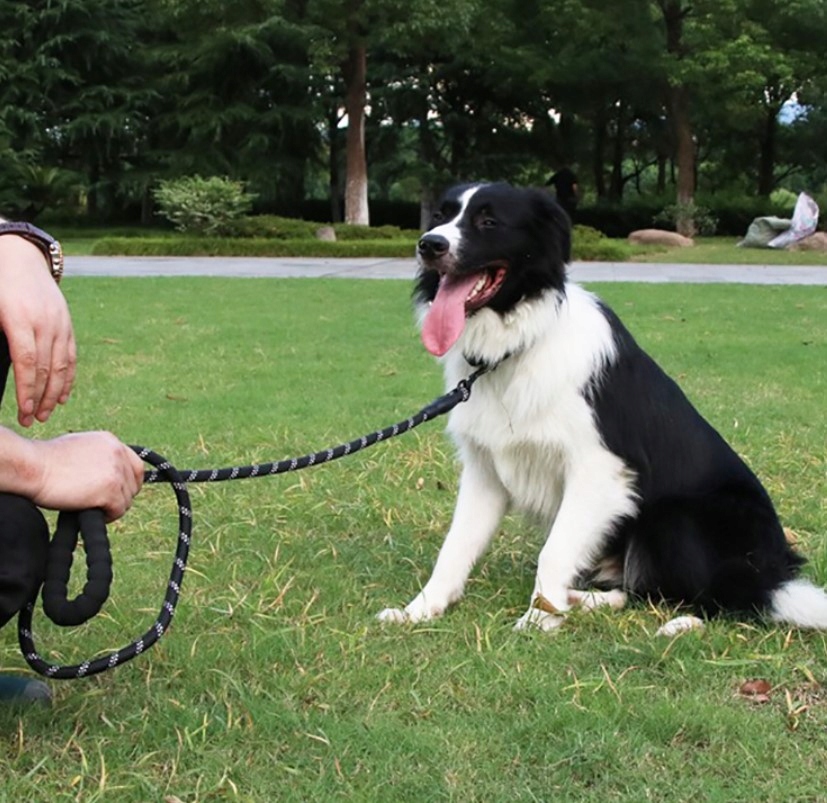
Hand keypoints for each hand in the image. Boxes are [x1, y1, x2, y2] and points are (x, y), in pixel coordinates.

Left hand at [0, 236, 76, 426]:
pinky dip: (68, 379)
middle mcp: (45, 323)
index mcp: (20, 319)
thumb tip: (2, 369)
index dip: (26, 390)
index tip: (23, 410)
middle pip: (45, 369)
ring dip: (55, 394)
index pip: (27, 363)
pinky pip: (71, 357)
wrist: (21, 258)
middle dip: (39, 398)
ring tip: (46, 414)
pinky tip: (62, 397)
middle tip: (31, 420)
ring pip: (61, 366)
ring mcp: (60, 324)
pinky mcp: (68, 326)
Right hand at [22, 432, 143, 522]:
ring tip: (90, 505)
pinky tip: (91, 511)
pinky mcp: (111, 489)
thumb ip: (99, 456)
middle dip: (120, 495)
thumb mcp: (80, 447)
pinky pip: (119, 509)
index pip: (136, 465)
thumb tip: (106, 472)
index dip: (129, 481)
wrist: (33, 467)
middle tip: (102, 502)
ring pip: (127, 499)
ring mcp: (116, 471)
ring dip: (112, 506)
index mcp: (111, 441)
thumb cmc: (46, 460)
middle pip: (133, 483)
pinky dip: (108, 515)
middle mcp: (118, 453)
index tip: (120, 491)